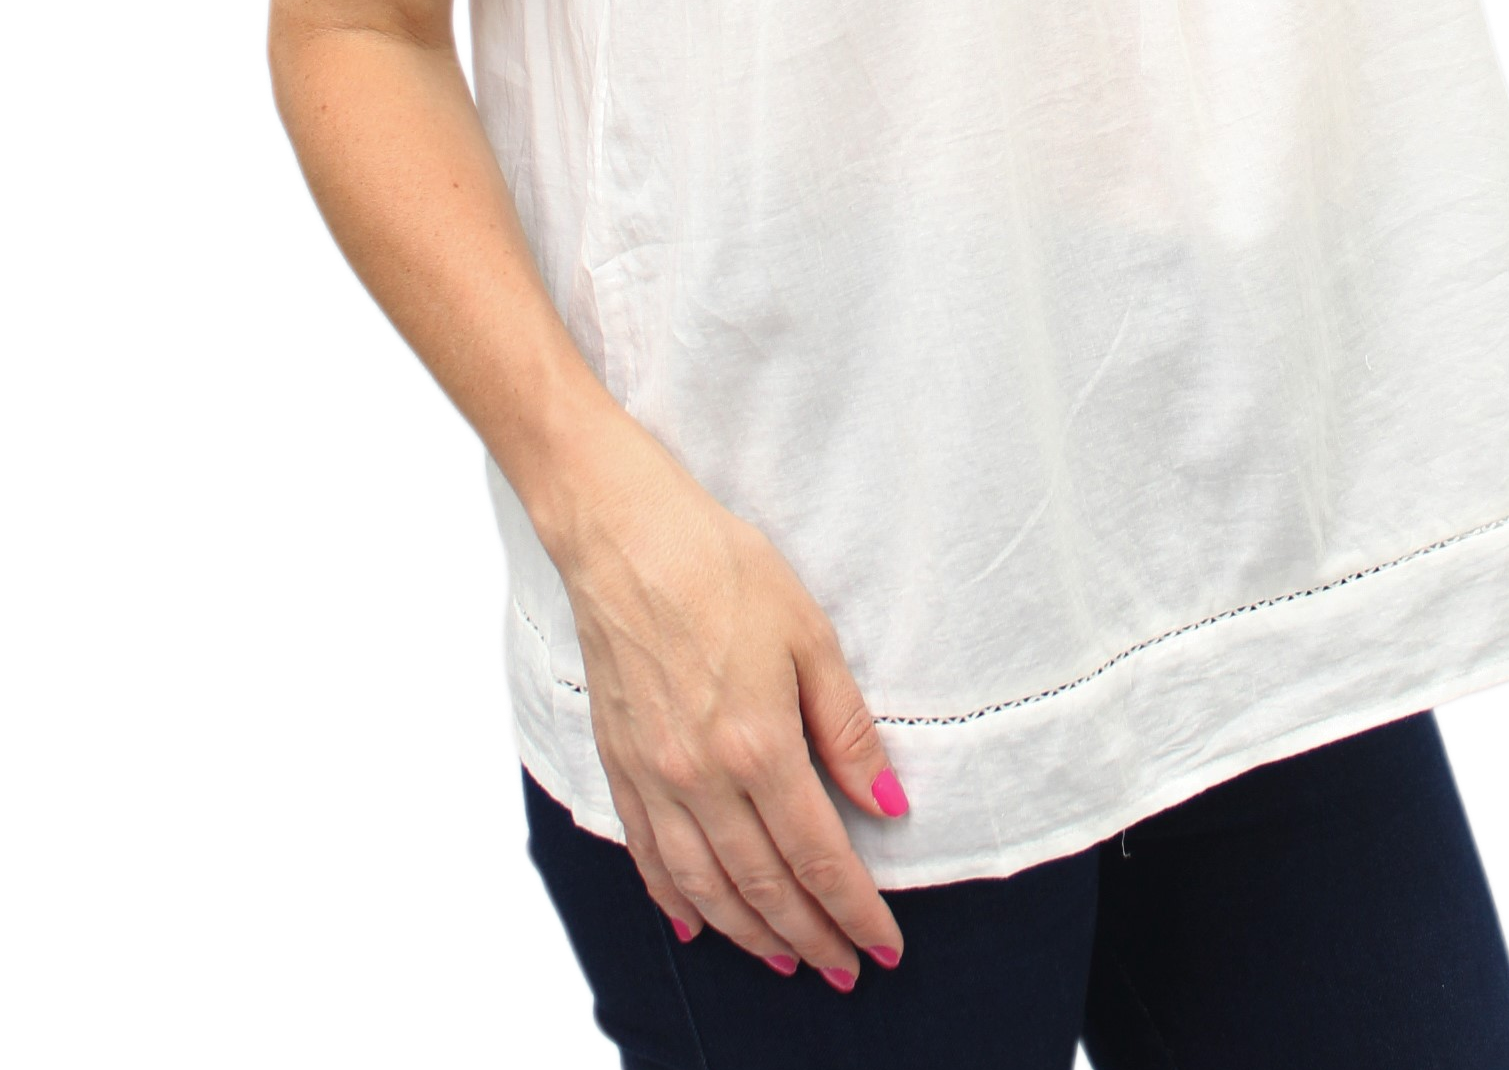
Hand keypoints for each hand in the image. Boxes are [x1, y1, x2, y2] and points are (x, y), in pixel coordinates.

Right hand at [551, 433, 907, 987]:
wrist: (628, 538)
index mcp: (758, 748)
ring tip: (785, 962)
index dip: (854, 909)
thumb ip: (846, 729)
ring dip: (749, 936)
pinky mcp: (620, 767)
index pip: (817, 857)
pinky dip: (676, 902)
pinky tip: (696, 925)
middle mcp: (702, 781)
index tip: (883, 945)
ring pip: (704, 889)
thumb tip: (887, 803)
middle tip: (844, 970)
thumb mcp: (810, 637)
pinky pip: (650, 858)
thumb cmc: (726, 572)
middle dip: (810, 939)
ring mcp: (654, 780)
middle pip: (763, 888)